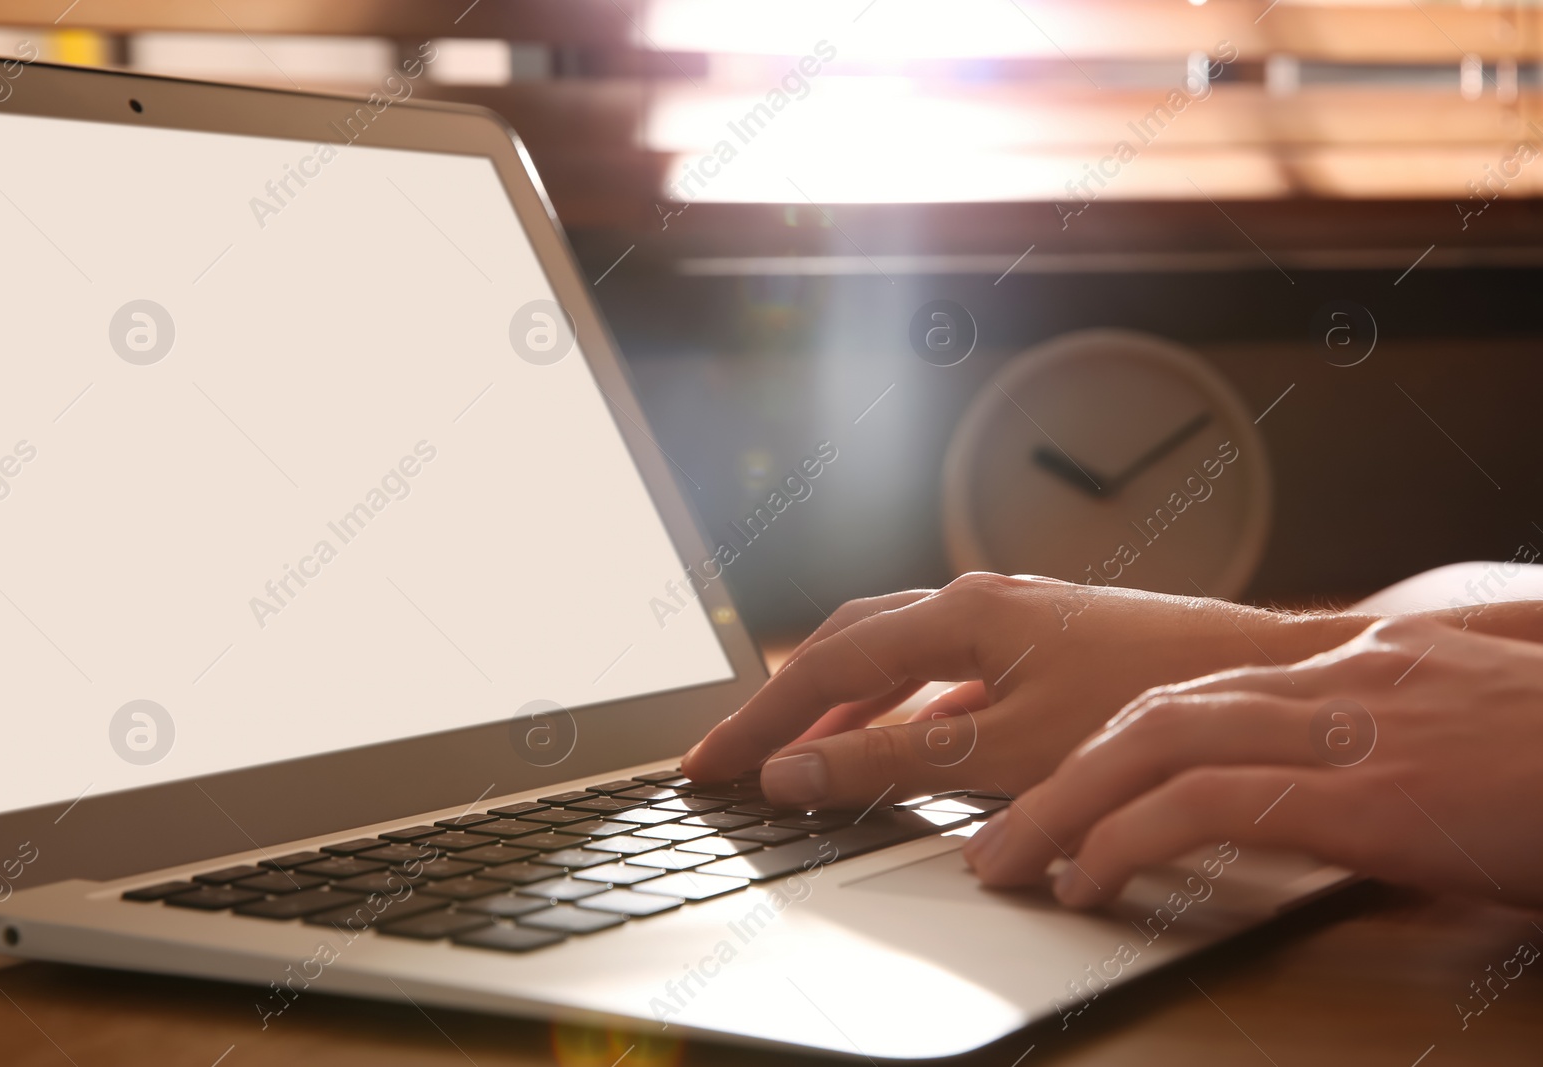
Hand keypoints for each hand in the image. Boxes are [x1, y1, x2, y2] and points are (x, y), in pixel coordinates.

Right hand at [682, 573, 1369, 809]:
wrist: (1267, 678)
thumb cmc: (1151, 702)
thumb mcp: (1009, 750)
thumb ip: (896, 762)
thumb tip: (797, 772)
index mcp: (960, 613)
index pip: (825, 667)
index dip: (759, 719)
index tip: (710, 763)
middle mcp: (976, 602)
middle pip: (848, 647)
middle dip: (784, 702)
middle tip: (735, 754)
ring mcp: (1008, 622)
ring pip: (894, 661)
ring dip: (838, 708)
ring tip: (795, 756)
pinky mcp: (1038, 648)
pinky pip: (939, 677)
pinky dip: (897, 714)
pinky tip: (894, 749)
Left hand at [964, 616, 1542, 908]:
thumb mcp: (1472, 756)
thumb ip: (1393, 766)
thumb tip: (1345, 812)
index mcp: (1369, 666)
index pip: (1207, 692)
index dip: (1121, 741)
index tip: (1071, 784)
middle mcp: (1348, 678)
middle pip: (1160, 709)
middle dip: (1069, 771)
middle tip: (1008, 829)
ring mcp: (1357, 725)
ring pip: (1160, 744)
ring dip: (1070, 805)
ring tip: (1016, 861)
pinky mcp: (1371, 789)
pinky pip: (1212, 803)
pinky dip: (1133, 837)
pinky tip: (1093, 877)